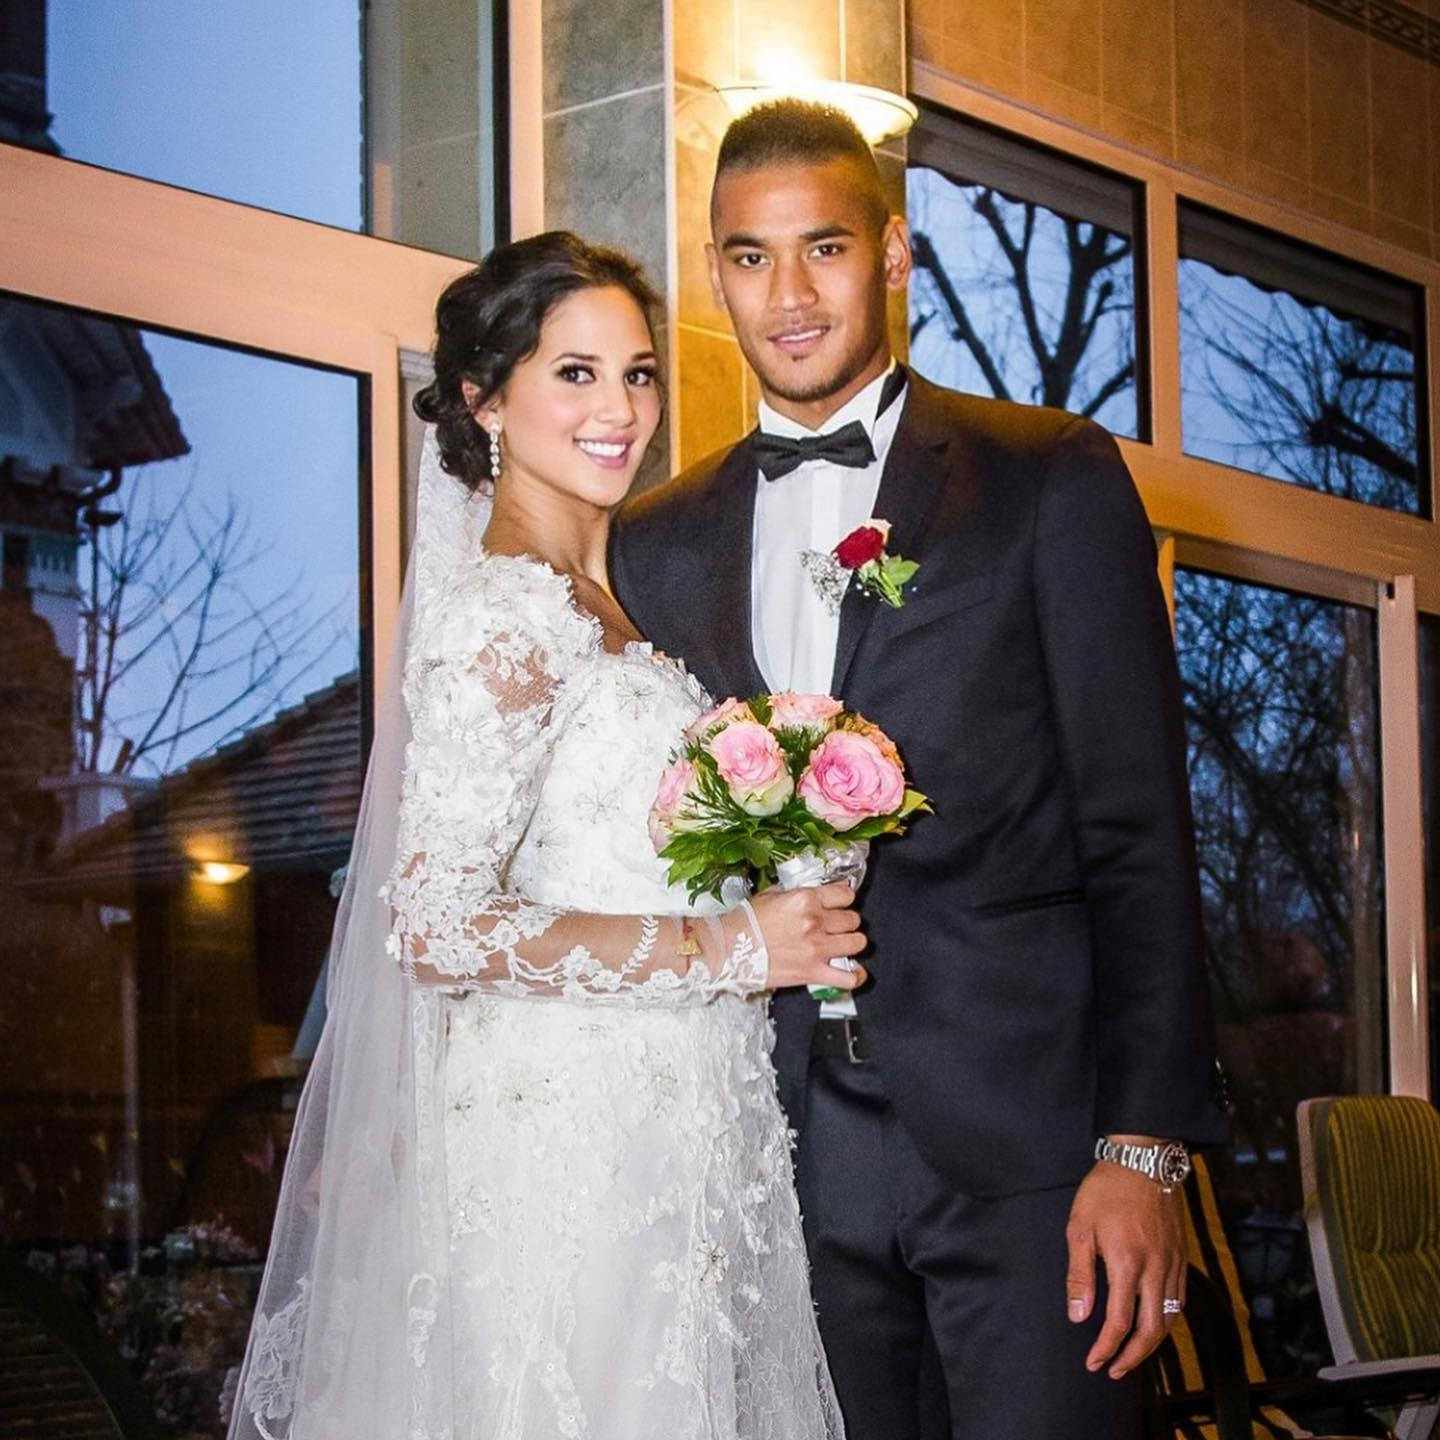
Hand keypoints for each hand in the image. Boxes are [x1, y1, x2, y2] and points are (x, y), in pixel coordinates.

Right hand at [751, 883, 867, 991]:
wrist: (727, 949)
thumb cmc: (744, 923)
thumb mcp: (770, 895)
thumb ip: (796, 892)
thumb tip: (812, 892)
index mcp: (805, 899)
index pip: (845, 895)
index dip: (843, 899)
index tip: (840, 904)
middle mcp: (815, 922)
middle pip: (853, 919)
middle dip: (846, 922)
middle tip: (836, 926)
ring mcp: (816, 949)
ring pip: (857, 943)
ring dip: (852, 943)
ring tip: (843, 944)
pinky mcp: (813, 973)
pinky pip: (848, 977)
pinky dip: (855, 975)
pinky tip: (853, 971)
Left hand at [1065, 1140, 1185, 1379]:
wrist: (1143, 1160)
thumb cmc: (1106, 1191)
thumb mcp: (1080, 1228)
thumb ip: (1080, 1275)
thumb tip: (1078, 1316)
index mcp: (1127, 1265)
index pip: (1119, 1323)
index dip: (1106, 1348)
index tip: (1094, 1362)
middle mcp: (1156, 1270)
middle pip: (1151, 1331)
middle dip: (1132, 1357)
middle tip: (1114, 1370)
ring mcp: (1172, 1264)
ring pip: (1170, 1319)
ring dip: (1152, 1343)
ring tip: (1132, 1354)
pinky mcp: (1181, 1256)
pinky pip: (1180, 1299)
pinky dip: (1168, 1319)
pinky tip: (1154, 1322)